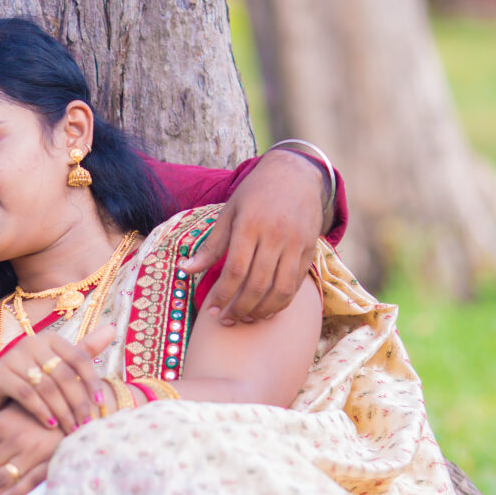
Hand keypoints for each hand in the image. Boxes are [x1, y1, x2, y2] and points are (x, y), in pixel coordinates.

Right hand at [0, 328, 113, 436]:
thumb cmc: (28, 385)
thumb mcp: (56, 369)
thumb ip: (84, 350)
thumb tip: (113, 328)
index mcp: (50, 338)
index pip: (79, 358)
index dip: (93, 382)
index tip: (102, 405)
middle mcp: (31, 342)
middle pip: (64, 374)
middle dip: (79, 402)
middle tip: (87, 425)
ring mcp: (12, 357)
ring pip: (47, 386)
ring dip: (63, 411)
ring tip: (71, 429)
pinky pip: (26, 393)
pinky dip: (41, 411)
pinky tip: (50, 425)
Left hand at [187, 149, 327, 325]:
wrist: (295, 174)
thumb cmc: (255, 193)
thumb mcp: (229, 212)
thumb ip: (211, 245)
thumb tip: (185, 271)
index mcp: (250, 225)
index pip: (235, 270)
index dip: (223, 295)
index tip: (213, 310)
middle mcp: (276, 236)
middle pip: (258, 284)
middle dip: (240, 309)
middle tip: (226, 320)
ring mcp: (296, 244)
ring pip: (281, 290)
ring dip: (262, 311)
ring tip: (246, 318)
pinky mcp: (311, 249)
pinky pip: (297, 284)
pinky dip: (282, 302)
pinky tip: (267, 309)